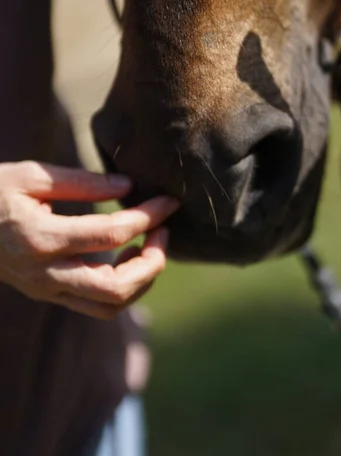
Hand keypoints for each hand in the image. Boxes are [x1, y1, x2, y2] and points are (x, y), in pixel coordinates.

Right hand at [0, 161, 178, 318]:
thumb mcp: (31, 176)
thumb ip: (81, 182)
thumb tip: (129, 186)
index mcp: (40, 238)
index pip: (111, 233)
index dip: (148, 217)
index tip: (169, 201)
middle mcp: (45, 273)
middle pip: (116, 288)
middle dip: (153, 262)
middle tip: (164, 231)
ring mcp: (46, 289)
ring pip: (110, 306)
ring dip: (142, 280)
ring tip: (151, 244)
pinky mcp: (49, 294)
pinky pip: (97, 305)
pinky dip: (124, 286)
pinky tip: (127, 255)